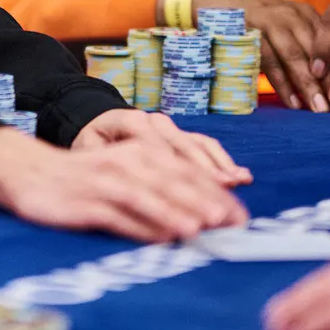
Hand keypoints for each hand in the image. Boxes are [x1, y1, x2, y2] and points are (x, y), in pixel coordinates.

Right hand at [0, 127, 247, 242]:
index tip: (240, 216)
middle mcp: (126, 162)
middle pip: (173, 181)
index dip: (215, 192)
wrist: (29, 172)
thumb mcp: (124, 175)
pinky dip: (142, 226)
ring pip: (148, 195)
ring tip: (202, 228)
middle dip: (205, 203)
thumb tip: (200, 216)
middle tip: (232, 225)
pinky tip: (160, 238)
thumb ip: (158, 190)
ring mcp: (105, 181)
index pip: (186, 171)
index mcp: (140, 151)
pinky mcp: (86, 201)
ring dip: (176, 211)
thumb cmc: (84, 180)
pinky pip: (119, 214)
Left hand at [71, 109, 252, 186]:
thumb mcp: (88, 153)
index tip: (188, 202)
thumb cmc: (92, 144)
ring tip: (237, 190)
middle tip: (222, 208)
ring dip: (220, 171)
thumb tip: (119, 193)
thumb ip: (103, 168)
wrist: (98, 123)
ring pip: (199, 147)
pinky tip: (240, 178)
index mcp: (131, 121)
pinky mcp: (182, 133)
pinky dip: (223, 162)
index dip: (175, 178)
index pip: (157, 151)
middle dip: (206, 179)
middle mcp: (155, 121)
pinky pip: (206, 145)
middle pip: (185, 151)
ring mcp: (171, 127)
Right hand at [192, 0, 328, 112]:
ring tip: (320, 110)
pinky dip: (282, 83)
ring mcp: (268, 22)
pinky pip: (269, 61)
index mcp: (305, 14)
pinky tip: (293, 102)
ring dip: (309, 85)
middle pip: (317, 52)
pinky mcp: (248, 32)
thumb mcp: (285, 26)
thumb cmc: (255, 21)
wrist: (215, 1)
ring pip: (295, 57)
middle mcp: (291, 15)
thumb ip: (304, 45)